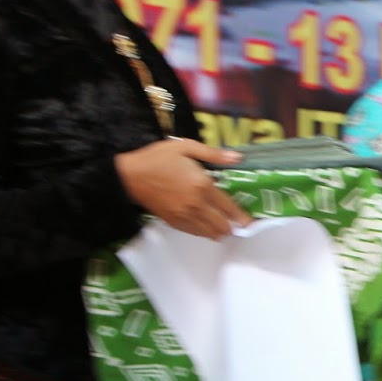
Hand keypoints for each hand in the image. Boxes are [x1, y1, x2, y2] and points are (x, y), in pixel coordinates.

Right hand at [115, 138, 250, 238]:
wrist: (129, 175)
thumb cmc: (157, 158)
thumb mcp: (185, 147)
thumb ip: (213, 154)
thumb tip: (237, 158)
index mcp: (202, 185)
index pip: (228, 207)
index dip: (242, 217)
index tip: (251, 223)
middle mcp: (195, 204)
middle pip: (221, 225)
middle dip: (233, 226)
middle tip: (239, 224)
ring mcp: (184, 216)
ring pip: (209, 233)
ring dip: (219, 231)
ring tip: (224, 226)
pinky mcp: (173, 222)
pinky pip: (194, 233)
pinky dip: (203, 232)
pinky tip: (206, 226)